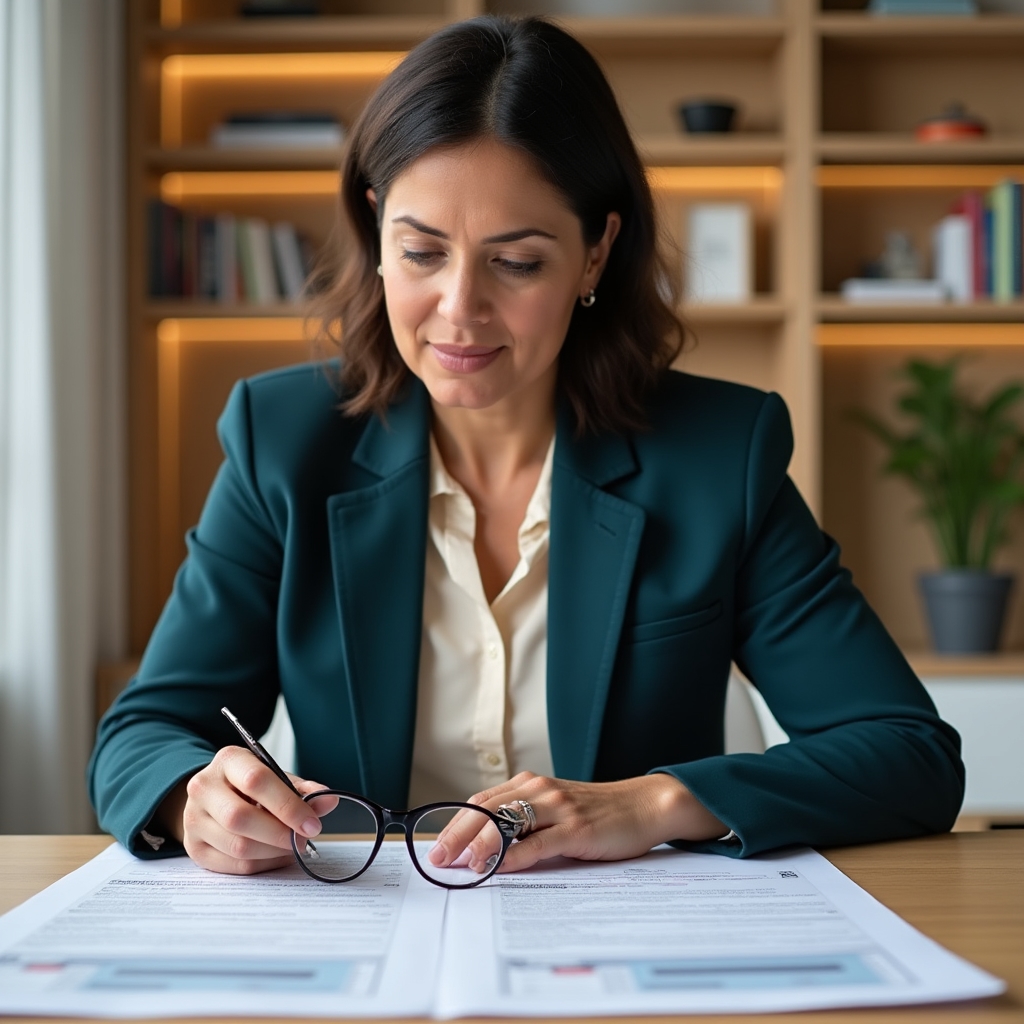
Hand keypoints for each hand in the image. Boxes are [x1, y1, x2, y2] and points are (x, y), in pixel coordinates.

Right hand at [156, 746, 338, 874]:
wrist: (214, 797)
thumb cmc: (250, 786)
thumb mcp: (276, 779)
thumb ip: (303, 790)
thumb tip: (329, 800)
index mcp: (228, 760)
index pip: (256, 780)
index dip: (287, 805)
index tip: (312, 823)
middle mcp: (203, 787)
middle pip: (241, 817)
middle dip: (280, 833)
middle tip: (304, 840)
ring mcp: (194, 819)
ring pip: (238, 846)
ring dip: (273, 852)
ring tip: (292, 846)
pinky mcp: (194, 847)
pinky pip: (233, 865)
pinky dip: (262, 864)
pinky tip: (275, 855)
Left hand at [428, 772, 727, 874]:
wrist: (644, 805)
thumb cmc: (599, 813)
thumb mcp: (556, 811)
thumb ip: (526, 822)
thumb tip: (485, 850)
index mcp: (531, 784)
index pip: (482, 802)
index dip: (456, 824)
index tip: (437, 847)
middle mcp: (541, 790)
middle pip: (487, 810)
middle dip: (458, 835)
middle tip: (438, 859)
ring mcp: (559, 807)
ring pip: (508, 823)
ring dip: (481, 845)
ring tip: (464, 866)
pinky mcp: (577, 828)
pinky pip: (538, 842)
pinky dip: (516, 855)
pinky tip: (500, 867)